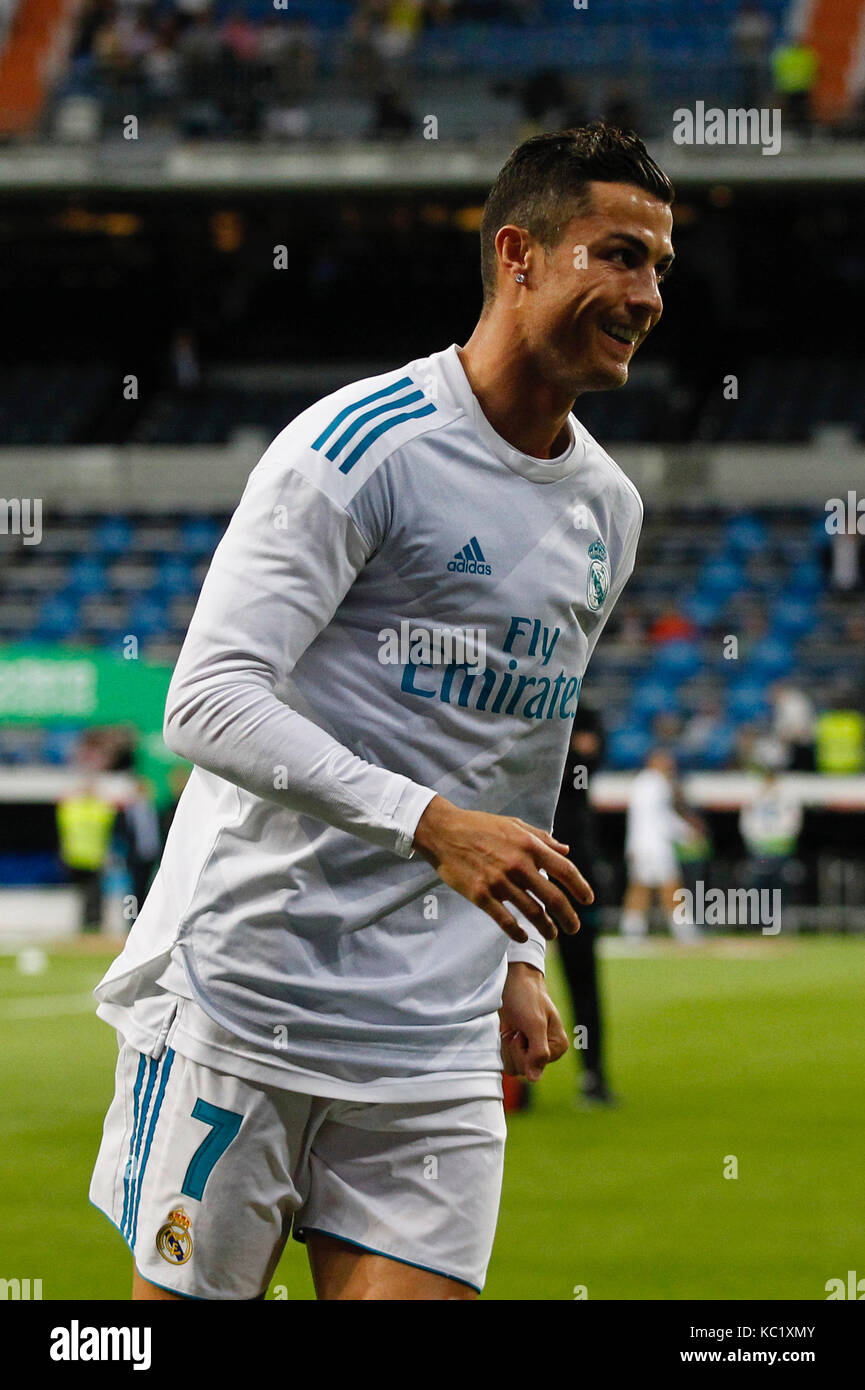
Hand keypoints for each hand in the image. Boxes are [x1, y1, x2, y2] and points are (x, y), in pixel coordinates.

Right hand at [412, 795, 592, 943]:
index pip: (565, 870)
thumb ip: (542, 838)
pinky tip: (524, 936)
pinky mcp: (481, 895)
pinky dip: (518, 931)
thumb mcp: (515, 825)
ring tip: (552, 934)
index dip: (581, 887)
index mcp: (529, 845)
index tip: (588, 900)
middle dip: (568, 917)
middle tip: (574, 927)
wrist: (444, 832)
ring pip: (533, 912)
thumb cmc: (481, 826)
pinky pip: (505, 920)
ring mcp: (499, 881)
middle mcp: (518, 864)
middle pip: (553, 897)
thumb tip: (566, 849)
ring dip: (546, 927)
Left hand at [499, 962, 568, 1080]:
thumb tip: (534, 1079)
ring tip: (512, 1028)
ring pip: (512, 1067)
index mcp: (557, 1047)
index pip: (534, 1067)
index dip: (523, 1051)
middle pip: (523, 1069)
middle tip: (517, 1027)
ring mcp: (530, 1050)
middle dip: (513, 1048)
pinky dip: (500, 1047)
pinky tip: (505, 1031)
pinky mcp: (516, 1047)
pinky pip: (504, 1060)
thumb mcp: (534, 1022)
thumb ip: (538, 1051)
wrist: (512, 978)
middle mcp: (546, 1051)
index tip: (523, 1031)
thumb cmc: (526, 996)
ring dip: (505, 1047)